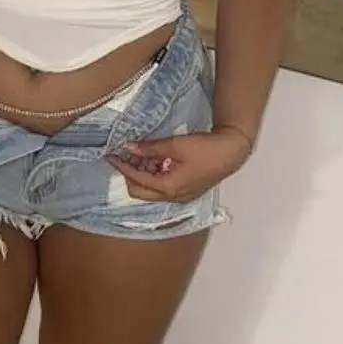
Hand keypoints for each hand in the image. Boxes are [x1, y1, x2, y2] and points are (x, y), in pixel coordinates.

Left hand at [108, 128, 250, 203]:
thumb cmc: (205, 149)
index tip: (111, 156)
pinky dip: (156, 174)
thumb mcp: (175, 145)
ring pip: (152, 189)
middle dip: (131, 173)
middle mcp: (172, 197)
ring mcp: (180, 196)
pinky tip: (158, 158)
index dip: (123, 167)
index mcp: (168, 188)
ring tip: (144, 152)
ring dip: (144, 173)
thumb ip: (151, 149)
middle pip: (141, 191)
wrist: (231, 152)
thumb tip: (130, 147)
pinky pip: (163, 186)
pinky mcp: (186, 190)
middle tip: (128, 154)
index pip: (137, 180)